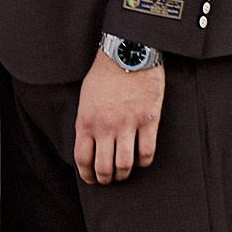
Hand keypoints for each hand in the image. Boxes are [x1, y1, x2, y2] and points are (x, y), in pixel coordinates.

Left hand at [75, 50, 164, 185]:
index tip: (91, 179)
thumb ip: (87, 121)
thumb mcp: (86, 98)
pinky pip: (147, 152)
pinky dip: (144, 161)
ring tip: (124, 173)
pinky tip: (142, 159)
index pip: (83, 160)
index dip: (87, 175)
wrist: (128, 52)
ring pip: (125, 165)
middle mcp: (105, 127)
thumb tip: (90, 143)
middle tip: (109, 180)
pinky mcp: (148, 121)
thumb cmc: (105, 72)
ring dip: (124, 174)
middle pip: (104, 168)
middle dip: (106, 179)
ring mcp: (128, 125)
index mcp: (86, 122)